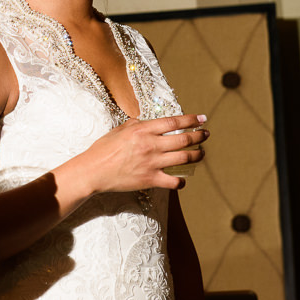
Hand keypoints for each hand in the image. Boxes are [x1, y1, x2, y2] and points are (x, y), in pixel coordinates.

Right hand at [78, 114, 208, 193]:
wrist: (93, 171)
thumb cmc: (103, 149)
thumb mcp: (119, 130)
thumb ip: (136, 124)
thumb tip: (146, 122)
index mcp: (143, 130)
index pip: (174, 122)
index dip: (191, 120)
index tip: (202, 119)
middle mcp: (151, 145)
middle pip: (184, 140)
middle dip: (199, 136)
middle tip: (205, 134)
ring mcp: (152, 163)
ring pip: (184, 158)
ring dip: (197, 155)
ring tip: (201, 153)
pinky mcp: (150, 180)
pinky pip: (174, 181)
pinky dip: (182, 181)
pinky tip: (183, 179)